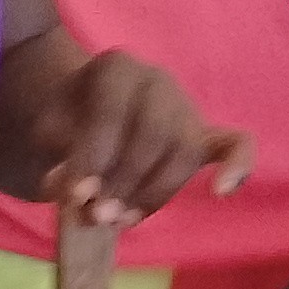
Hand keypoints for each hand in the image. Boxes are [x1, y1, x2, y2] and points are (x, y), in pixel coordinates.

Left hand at [32, 49, 242, 227]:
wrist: (84, 109)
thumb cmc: (69, 121)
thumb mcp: (50, 134)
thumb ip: (61, 162)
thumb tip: (76, 198)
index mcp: (116, 68)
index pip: (111, 112)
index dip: (94, 157)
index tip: (76, 197)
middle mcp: (157, 80)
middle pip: (154, 133)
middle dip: (125, 181)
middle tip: (98, 216)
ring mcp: (186, 107)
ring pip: (184, 151)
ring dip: (154, 193)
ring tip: (121, 221)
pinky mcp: (206, 135)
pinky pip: (237, 144)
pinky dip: (237, 166)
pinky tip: (221, 191)